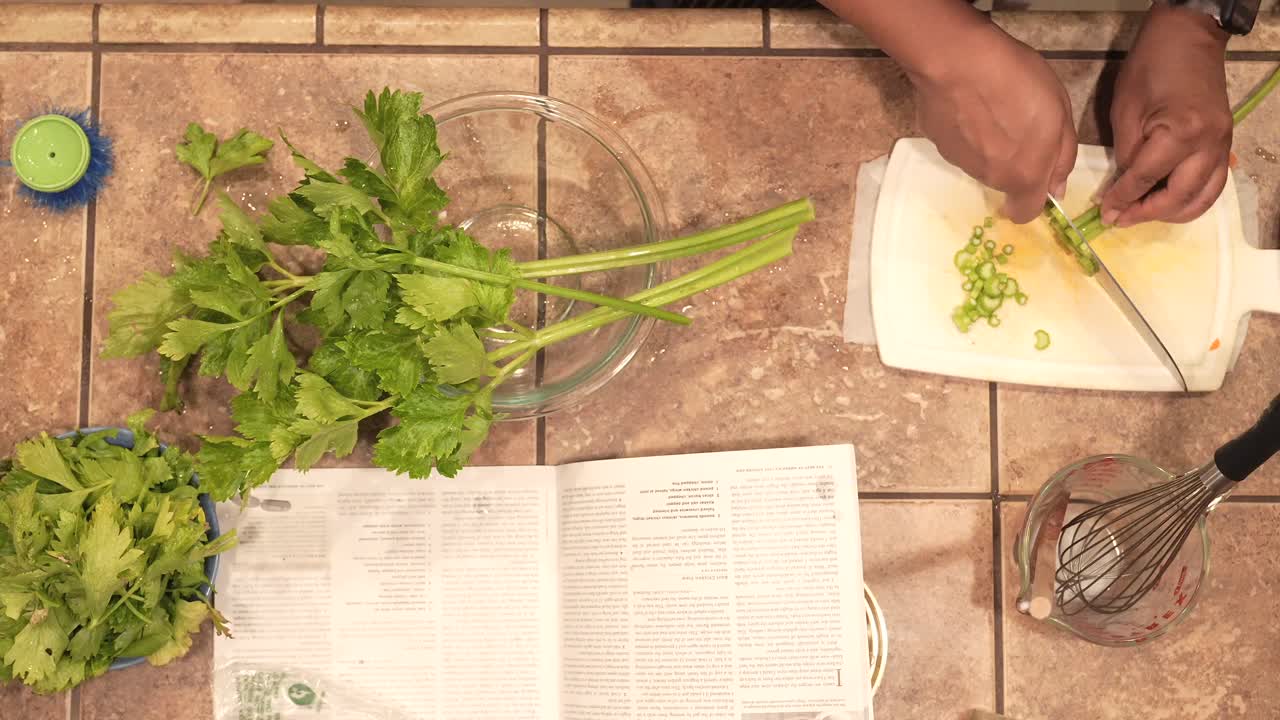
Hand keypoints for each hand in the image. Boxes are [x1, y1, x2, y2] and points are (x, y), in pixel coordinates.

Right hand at [908, 23, 1076, 223]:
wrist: (958, 62)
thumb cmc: (1019, 83)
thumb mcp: (1060, 112)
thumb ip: (1062, 156)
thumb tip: (1055, 189)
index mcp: (1023, 174)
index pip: (1025, 213)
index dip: (1032, 199)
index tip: (1034, 177)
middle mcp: (989, 176)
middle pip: (1003, 181)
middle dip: (1012, 161)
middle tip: (1016, 123)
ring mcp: (958, 161)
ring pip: (980, 161)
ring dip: (988, 143)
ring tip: (990, 107)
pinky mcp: (937, 142)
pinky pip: (958, 143)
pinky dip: (966, 130)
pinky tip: (968, 103)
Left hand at [1100, 6, 1230, 227]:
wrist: (1187, 37)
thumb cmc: (1150, 67)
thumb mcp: (1125, 110)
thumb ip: (1126, 153)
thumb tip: (1124, 186)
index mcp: (1180, 134)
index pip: (1146, 179)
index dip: (1123, 199)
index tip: (1105, 214)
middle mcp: (1208, 144)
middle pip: (1180, 197)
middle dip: (1148, 213)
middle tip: (1121, 219)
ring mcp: (1222, 145)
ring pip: (1204, 197)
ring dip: (1173, 212)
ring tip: (1143, 213)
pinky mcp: (1225, 143)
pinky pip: (1213, 183)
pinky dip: (1191, 198)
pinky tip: (1168, 201)